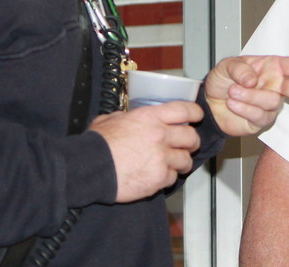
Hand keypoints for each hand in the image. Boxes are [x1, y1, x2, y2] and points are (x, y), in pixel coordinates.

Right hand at [88, 100, 202, 202]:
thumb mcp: (110, 120)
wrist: (91, 168)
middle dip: (192, 142)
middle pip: (191, 137)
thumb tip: (126, 118)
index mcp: (150, 117)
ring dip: (181, 162)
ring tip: (174, 164)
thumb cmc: (97, 145)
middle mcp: (160, 135)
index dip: (195, 113)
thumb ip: (124, 117)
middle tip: (187, 145)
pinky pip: (173, 178)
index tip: (197, 116)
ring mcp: (161, 158)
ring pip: (186, 160)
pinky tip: (158, 176)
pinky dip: (167, 178)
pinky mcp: (159, 178)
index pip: (184, 110)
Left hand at [205, 55, 288, 136]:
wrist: (210, 103)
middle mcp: (274, 86)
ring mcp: (270, 105)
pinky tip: (232, 103)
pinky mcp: (261, 120)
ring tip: (233, 92)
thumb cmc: (223, 80)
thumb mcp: (226, 65)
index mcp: (271, 67)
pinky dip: (244, 108)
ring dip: (251, 96)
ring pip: (272, 102)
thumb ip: (239, 68)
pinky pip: (259, 115)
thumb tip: (252, 79)